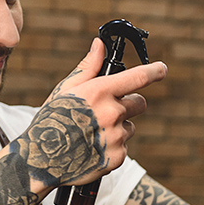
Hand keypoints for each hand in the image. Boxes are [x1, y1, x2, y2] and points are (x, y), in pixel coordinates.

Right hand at [21, 39, 166, 187]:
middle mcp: (112, 113)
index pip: (138, 77)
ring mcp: (117, 136)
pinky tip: (93, 147)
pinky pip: (124, 147)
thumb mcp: (66, 89)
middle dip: (129, 103)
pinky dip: (112, 147)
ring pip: (130, 126)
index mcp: (100, 92)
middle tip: (108, 109)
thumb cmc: (52, 120)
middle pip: (140, 103)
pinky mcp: (118, 156)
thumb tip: (99, 45)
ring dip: (118, 127)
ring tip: (93, 132)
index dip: (154, 71)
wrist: (41, 160)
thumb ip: (89, 67)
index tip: (162, 69)